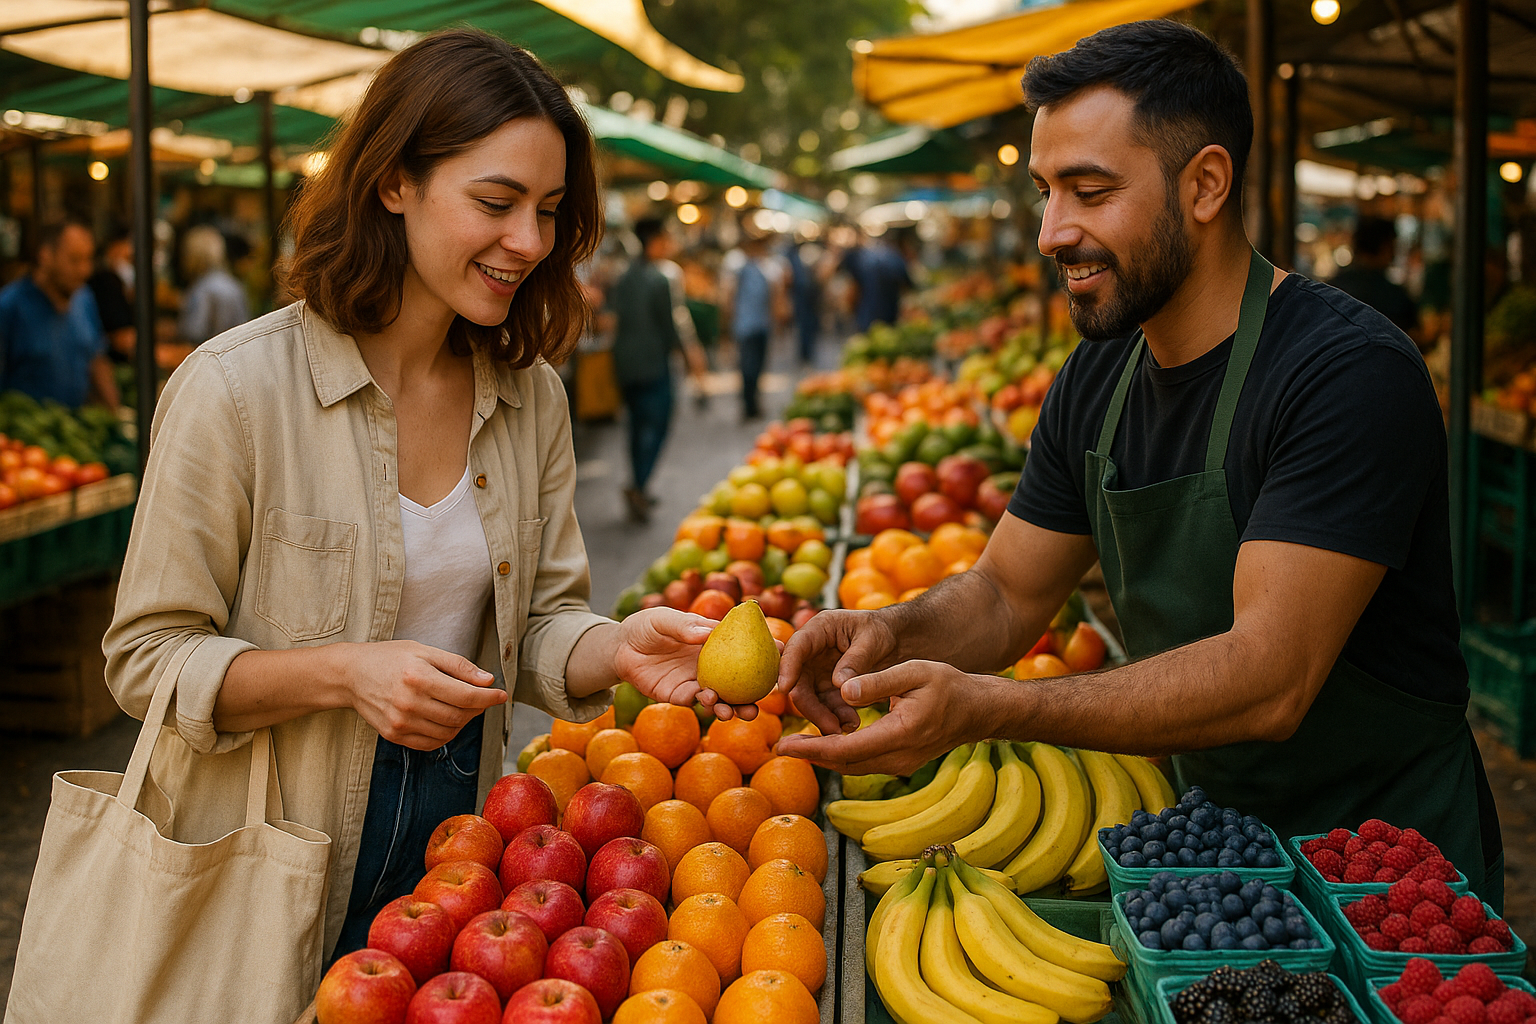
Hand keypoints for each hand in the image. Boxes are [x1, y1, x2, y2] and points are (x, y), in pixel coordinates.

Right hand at [344, 640, 507, 750]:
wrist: (352, 674)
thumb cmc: (390, 658)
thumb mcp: (425, 651)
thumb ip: (458, 666)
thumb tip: (487, 681)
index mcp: (419, 678)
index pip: (465, 695)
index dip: (488, 698)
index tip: (502, 695)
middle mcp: (409, 703)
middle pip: (459, 716)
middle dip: (477, 709)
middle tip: (481, 698)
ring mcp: (400, 723)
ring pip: (448, 733)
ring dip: (463, 722)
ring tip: (462, 706)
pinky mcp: (394, 735)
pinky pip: (431, 743)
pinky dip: (445, 734)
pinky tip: (445, 719)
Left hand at [613, 607, 761, 721]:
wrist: (619, 649)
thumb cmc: (645, 627)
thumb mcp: (662, 619)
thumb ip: (684, 625)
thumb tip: (708, 633)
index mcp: (714, 643)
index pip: (745, 646)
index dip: (766, 650)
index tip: (785, 653)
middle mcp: (710, 665)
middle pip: (741, 680)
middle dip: (757, 691)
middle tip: (769, 697)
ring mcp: (696, 682)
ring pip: (723, 697)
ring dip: (733, 706)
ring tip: (738, 711)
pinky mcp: (679, 696)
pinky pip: (696, 702)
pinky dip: (706, 704)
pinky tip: (707, 700)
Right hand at [774, 608, 898, 737]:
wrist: (897, 641)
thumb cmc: (883, 630)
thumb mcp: (873, 640)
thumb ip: (856, 660)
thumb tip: (838, 684)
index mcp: (820, 629)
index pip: (797, 647)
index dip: (787, 667)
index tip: (785, 688)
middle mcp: (812, 652)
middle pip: (798, 681)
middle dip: (810, 706)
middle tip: (830, 725)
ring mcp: (818, 671)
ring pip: (809, 699)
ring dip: (824, 716)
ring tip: (848, 726)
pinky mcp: (827, 688)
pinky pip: (824, 707)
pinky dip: (835, 717)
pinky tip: (851, 723)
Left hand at [776, 660, 991, 774]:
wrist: (979, 710)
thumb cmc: (949, 685)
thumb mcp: (914, 672)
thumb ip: (877, 682)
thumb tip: (842, 690)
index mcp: (899, 735)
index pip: (844, 750)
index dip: (811, 749)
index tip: (783, 745)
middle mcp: (898, 758)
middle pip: (844, 764)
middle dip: (811, 756)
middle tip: (781, 744)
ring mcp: (901, 765)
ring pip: (853, 766)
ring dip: (825, 756)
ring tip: (798, 743)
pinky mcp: (902, 763)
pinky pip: (865, 762)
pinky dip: (843, 754)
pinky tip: (828, 740)